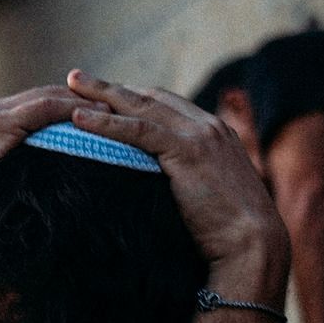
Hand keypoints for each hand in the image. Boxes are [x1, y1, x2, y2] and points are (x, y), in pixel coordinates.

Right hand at [0, 84, 108, 231]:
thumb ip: (14, 180)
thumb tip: (37, 199)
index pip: (41, 106)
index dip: (73, 109)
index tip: (104, 117)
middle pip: (50, 95)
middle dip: (84, 99)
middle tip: (121, 108)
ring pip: (51, 97)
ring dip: (85, 100)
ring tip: (120, 109)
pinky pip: (44, 108)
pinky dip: (73, 108)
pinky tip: (100, 115)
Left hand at [67, 70, 288, 274]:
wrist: (253, 245)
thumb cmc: (226, 234)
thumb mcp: (203, 197)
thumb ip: (182, 181)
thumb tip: (150, 189)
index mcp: (214, 134)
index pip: (166, 105)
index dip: (131, 98)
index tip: (100, 96)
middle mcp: (208, 126)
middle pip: (150, 97)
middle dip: (111, 87)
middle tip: (76, 78)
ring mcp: (200, 135)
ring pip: (141, 106)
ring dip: (102, 93)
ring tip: (70, 83)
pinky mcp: (188, 151)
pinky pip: (138, 130)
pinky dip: (106, 122)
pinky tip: (79, 118)